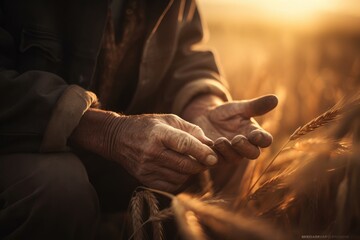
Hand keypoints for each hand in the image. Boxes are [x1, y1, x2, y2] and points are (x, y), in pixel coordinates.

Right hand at [70, 109, 217, 191]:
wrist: (118, 138)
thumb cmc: (147, 125)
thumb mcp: (168, 119)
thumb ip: (191, 130)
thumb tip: (210, 144)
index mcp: (158, 133)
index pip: (184, 145)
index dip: (202, 152)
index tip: (214, 157)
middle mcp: (151, 152)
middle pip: (185, 165)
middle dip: (201, 164)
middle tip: (206, 160)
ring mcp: (147, 168)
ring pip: (180, 177)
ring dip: (191, 173)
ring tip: (191, 163)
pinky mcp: (144, 179)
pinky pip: (171, 186)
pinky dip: (180, 181)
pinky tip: (180, 171)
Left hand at [182, 94, 277, 163]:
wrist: (205, 117)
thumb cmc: (226, 113)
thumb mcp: (240, 107)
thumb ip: (256, 106)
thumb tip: (275, 98)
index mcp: (254, 134)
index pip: (265, 140)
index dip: (262, 139)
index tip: (256, 134)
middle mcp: (245, 147)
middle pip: (252, 154)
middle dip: (245, 148)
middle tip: (236, 139)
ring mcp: (230, 154)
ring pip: (233, 159)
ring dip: (227, 151)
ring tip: (219, 140)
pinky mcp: (215, 158)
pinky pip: (215, 160)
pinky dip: (212, 154)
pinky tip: (208, 147)